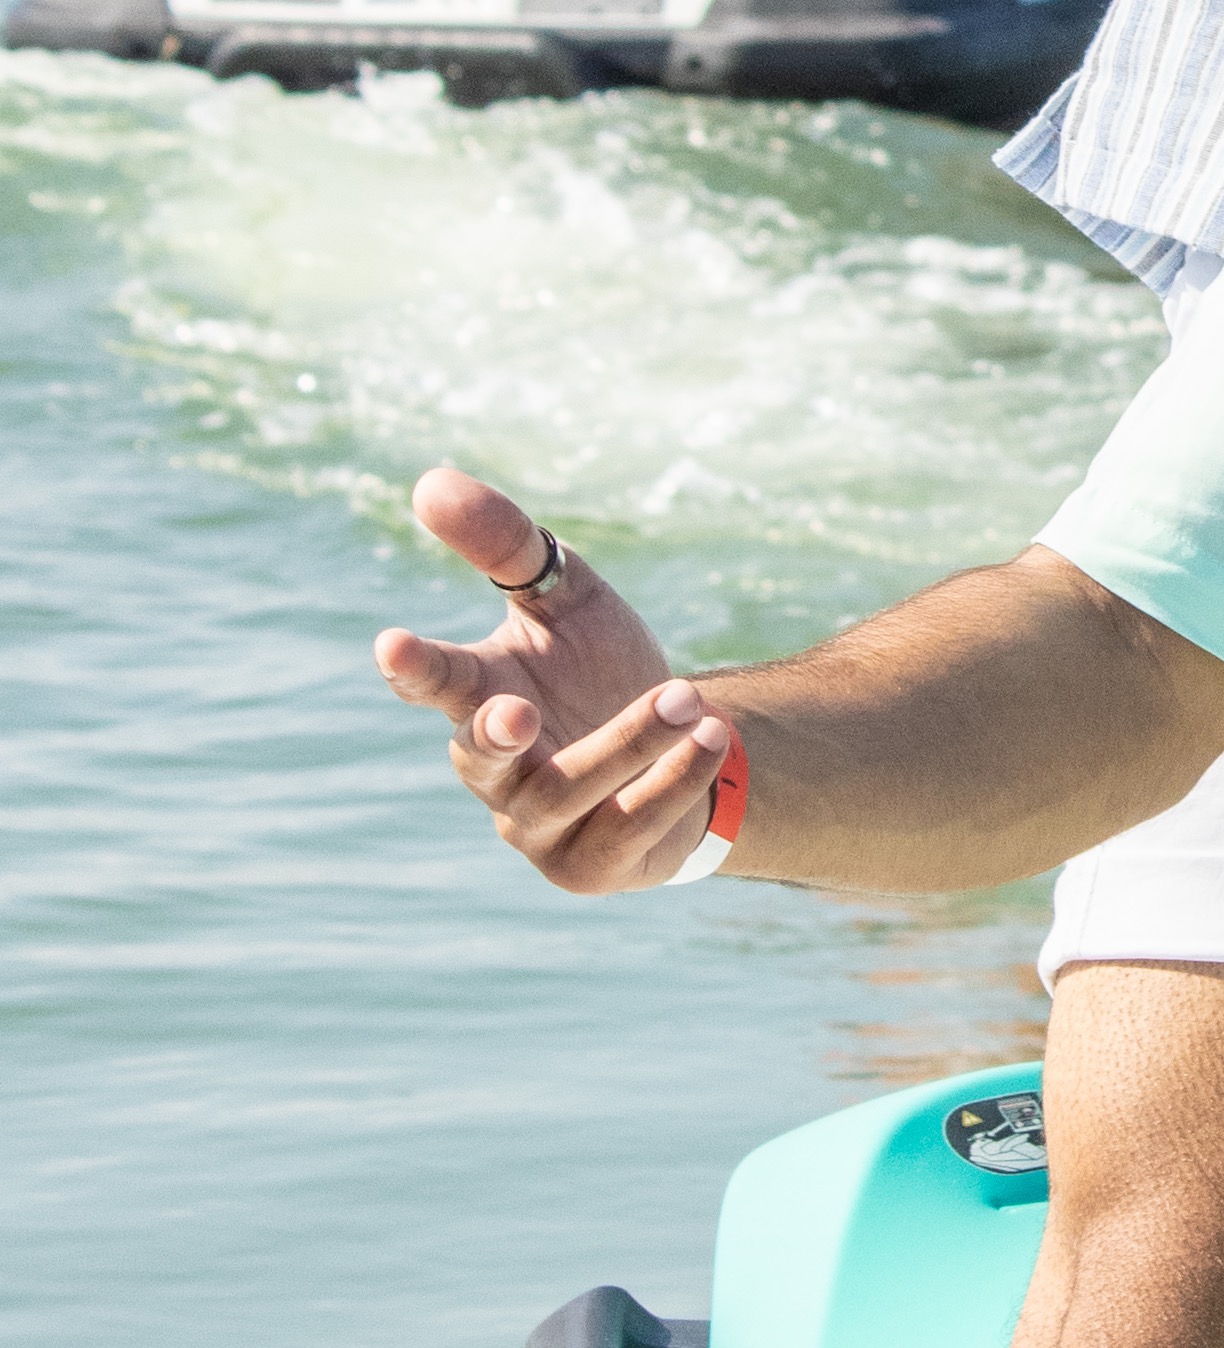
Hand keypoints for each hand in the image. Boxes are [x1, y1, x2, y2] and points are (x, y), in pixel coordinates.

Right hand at [371, 466, 734, 897]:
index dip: (411, 667)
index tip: (391, 644)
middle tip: (519, 709)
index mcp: (479, 694)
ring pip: (565, 790)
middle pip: (481, 754)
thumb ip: (506, 545)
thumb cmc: (602, 669)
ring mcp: (535, 825)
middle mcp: (493, 768)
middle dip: (497, 734)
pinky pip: (623, 827)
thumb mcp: (568, 596)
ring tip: (687, 698)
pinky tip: (709, 739)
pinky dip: (669, 782)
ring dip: (629, 742)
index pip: (435, 681)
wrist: (680, 748)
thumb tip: (430, 482)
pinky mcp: (587, 865)